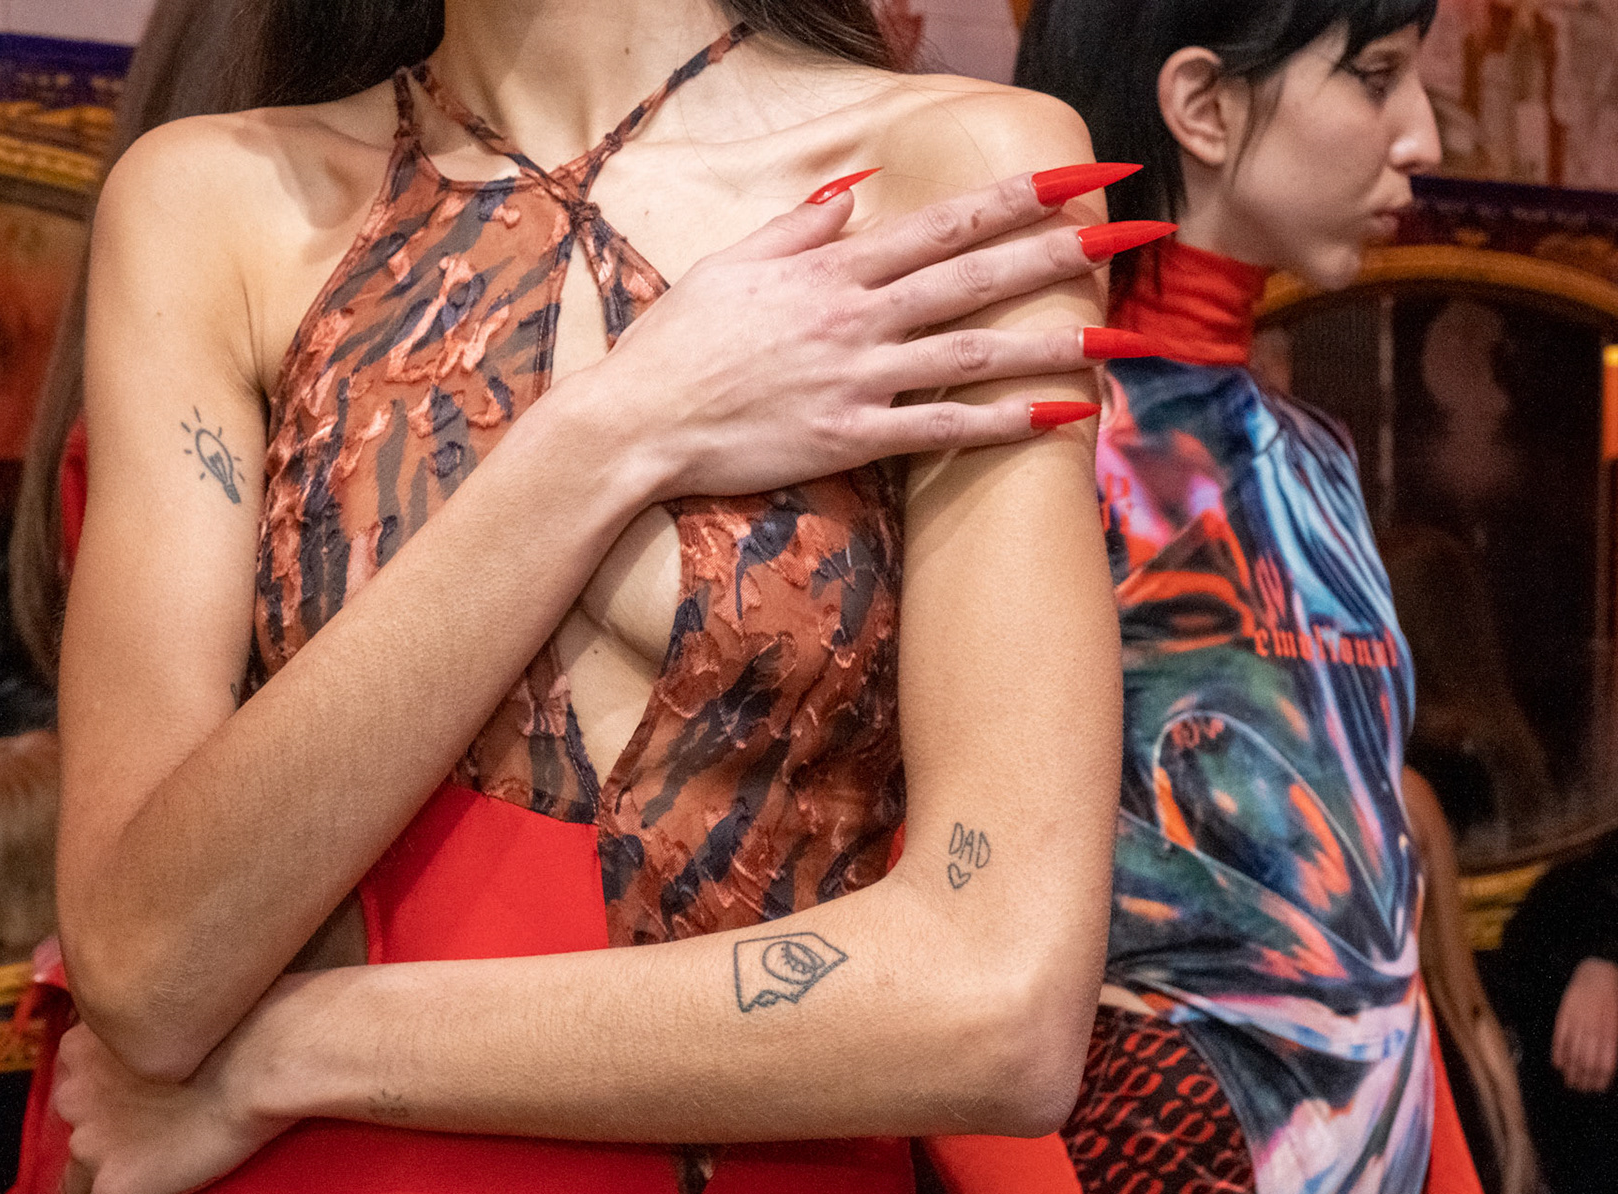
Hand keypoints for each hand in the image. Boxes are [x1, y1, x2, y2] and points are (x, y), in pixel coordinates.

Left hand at [48, 1020, 288, 1193]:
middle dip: (97, 1146)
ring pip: (75, 1184)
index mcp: (87, 1047)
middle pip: (75, 1134)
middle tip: (136, 1150)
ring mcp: (93, 1145)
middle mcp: (77, 1093)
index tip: (119, 1114)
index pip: (79, 1088)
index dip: (100, 1106)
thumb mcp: (176, 1010)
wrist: (260, 1056)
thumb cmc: (240, 1021)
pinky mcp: (117, 1190)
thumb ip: (154, 1025)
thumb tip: (175, 1029)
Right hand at [557, 167, 1146, 502]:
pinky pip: (938, 430)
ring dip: (1052, 341)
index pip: (946, 222)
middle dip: (1061, 249)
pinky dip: (999, 423)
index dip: (1021, 197)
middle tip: (1132, 234)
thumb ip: (800, 229)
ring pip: (972, 351)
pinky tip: (1057, 418)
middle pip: (976, 275)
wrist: (636, 420)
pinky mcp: (847, 438)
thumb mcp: (732, 264)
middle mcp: (856, 316)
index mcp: (833, 269)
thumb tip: (854, 194)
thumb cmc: (677, 342)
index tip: (1082, 179)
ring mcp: (856, 379)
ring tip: (1121, 336)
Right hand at [1552, 956, 1617, 1093]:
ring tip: (1570, 1082)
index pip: (1605, 1064)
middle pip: (1587, 1062)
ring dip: (1571, 1071)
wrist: (1598, 972)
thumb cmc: (1614, 998)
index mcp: (1611, 1032)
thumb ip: (1615, 1041)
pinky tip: (1558, 1064)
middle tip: (1582, 1089)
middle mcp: (1594, 1030)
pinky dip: (1558, 1053)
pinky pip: (1560, 1038)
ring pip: (1573, 1053)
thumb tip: (1612, 1066)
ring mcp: (1577, 1023)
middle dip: (1585, 1079)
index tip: (1597, 1088)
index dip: (1601, 1079)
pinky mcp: (1564, 1015)